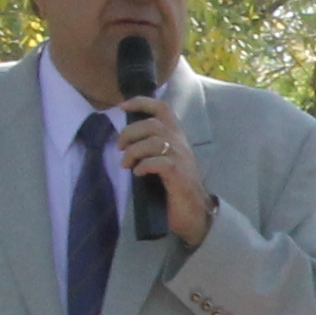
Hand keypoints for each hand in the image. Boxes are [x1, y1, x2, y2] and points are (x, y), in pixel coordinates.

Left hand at [118, 92, 215, 247]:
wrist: (195, 212)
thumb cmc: (175, 186)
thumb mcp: (163, 159)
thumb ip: (150, 146)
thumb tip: (125, 140)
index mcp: (176, 136)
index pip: (161, 108)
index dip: (141, 102)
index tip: (122, 107)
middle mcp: (180, 143)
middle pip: (152, 124)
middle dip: (129, 133)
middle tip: (120, 148)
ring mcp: (181, 158)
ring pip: (153, 141)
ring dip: (133, 152)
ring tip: (126, 164)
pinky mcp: (179, 174)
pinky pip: (158, 162)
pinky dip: (143, 166)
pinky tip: (139, 174)